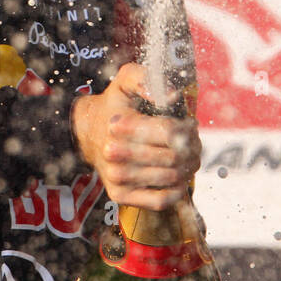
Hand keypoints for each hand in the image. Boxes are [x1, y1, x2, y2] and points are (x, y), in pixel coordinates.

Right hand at [70, 63, 200, 210]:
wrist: (88, 134)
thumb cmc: (114, 106)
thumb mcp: (125, 81)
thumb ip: (145, 79)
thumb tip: (173, 95)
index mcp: (119, 125)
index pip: (171, 133)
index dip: (188, 128)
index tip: (189, 123)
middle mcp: (114, 154)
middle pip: (174, 157)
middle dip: (191, 148)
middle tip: (192, 141)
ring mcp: (116, 178)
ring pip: (171, 179)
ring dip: (188, 167)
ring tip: (186, 156)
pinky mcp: (120, 195)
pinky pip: (160, 201)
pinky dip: (176, 191)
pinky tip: (178, 177)